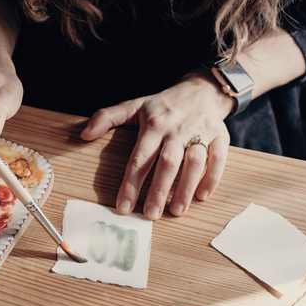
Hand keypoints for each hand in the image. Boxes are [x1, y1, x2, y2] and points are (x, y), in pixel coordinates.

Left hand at [80, 69, 234, 219]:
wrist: (200, 90)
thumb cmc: (162, 105)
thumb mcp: (133, 106)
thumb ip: (107, 118)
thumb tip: (84, 134)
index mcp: (154, 125)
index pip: (140, 158)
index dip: (131, 183)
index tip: (123, 206)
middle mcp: (177, 129)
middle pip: (167, 163)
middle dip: (158, 191)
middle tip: (150, 215)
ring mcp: (201, 133)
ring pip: (194, 162)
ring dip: (185, 188)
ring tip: (176, 212)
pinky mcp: (220, 137)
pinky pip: (218, 159)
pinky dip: (212, 178)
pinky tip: (201, 196)